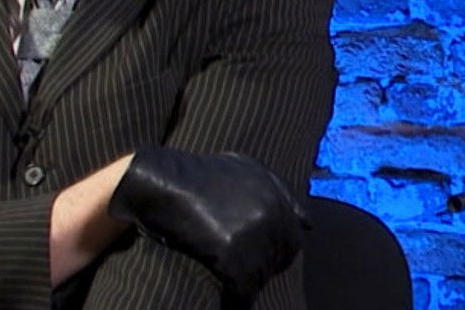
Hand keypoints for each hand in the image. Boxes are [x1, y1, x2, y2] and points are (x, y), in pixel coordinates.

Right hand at [106, 147, 307, 299]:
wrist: (155, 181)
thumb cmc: (194, 178)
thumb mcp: (242, 169)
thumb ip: (278, 190)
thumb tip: (309, 223)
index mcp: (274, 193)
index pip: (293, 240)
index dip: (271, 255)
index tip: (250, 261)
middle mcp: (270, 211)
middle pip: (278, 260)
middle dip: (260, 270)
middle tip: (235, 274)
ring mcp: (253, 231)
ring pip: (261, 276)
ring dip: (246, 286)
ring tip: (225, 284)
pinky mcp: (232, 252)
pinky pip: (241, 289)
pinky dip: (234, 302)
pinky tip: (226, 303)